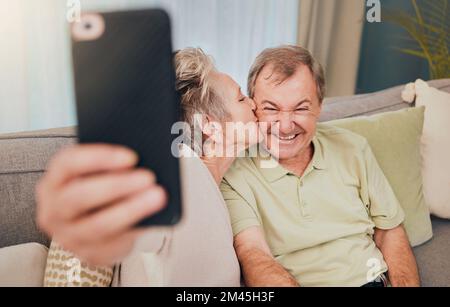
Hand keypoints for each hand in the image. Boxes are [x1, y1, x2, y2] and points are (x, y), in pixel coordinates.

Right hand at [36, 144, 166, 265]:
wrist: (94, 226)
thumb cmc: (98, 190)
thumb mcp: (98, 174)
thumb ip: (114, 166)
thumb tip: (144, 160)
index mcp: (54, 181)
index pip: (69, 163)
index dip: (100, 158)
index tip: (131, 157)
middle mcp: (54, 210)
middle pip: (80, 196)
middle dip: (117, 185)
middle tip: (148, 177)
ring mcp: (68, 236)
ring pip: (98, 225)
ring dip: (131, 209)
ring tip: (157, 196)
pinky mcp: (89, 254)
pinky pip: (113, 243)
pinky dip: (135, 228)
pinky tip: (152, 217)